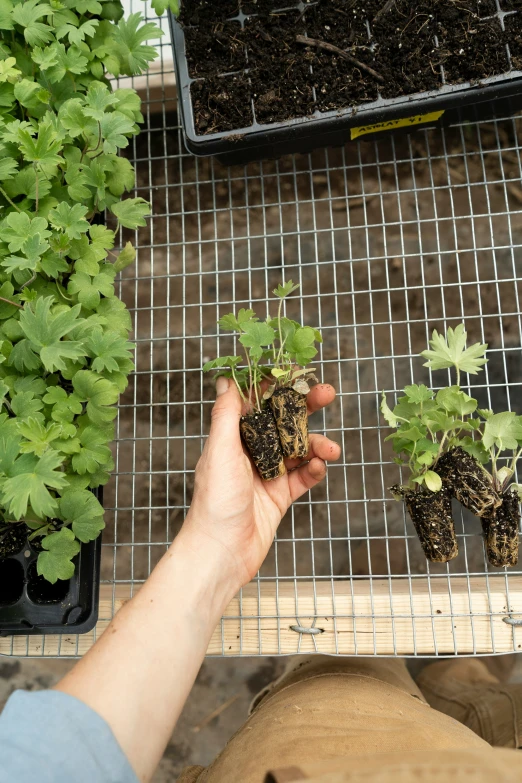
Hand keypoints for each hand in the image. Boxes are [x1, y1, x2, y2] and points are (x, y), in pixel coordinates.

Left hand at [181, 377, 339, 592]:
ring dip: (316, 444)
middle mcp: (250, 452)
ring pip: (297, 449)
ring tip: (331, 449)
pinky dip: (313, 470)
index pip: (257, 403)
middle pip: (282, 422)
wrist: (222, 551)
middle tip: (328, 394)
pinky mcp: (279, 497)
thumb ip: (226, 415)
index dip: (277, 386)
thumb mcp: (220, 451)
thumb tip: (226, 379)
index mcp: (232, 438)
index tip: (297, 371)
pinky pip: (302, 477)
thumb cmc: (215, 501)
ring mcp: (266, 474)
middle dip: (305, 408)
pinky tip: (319, 467)